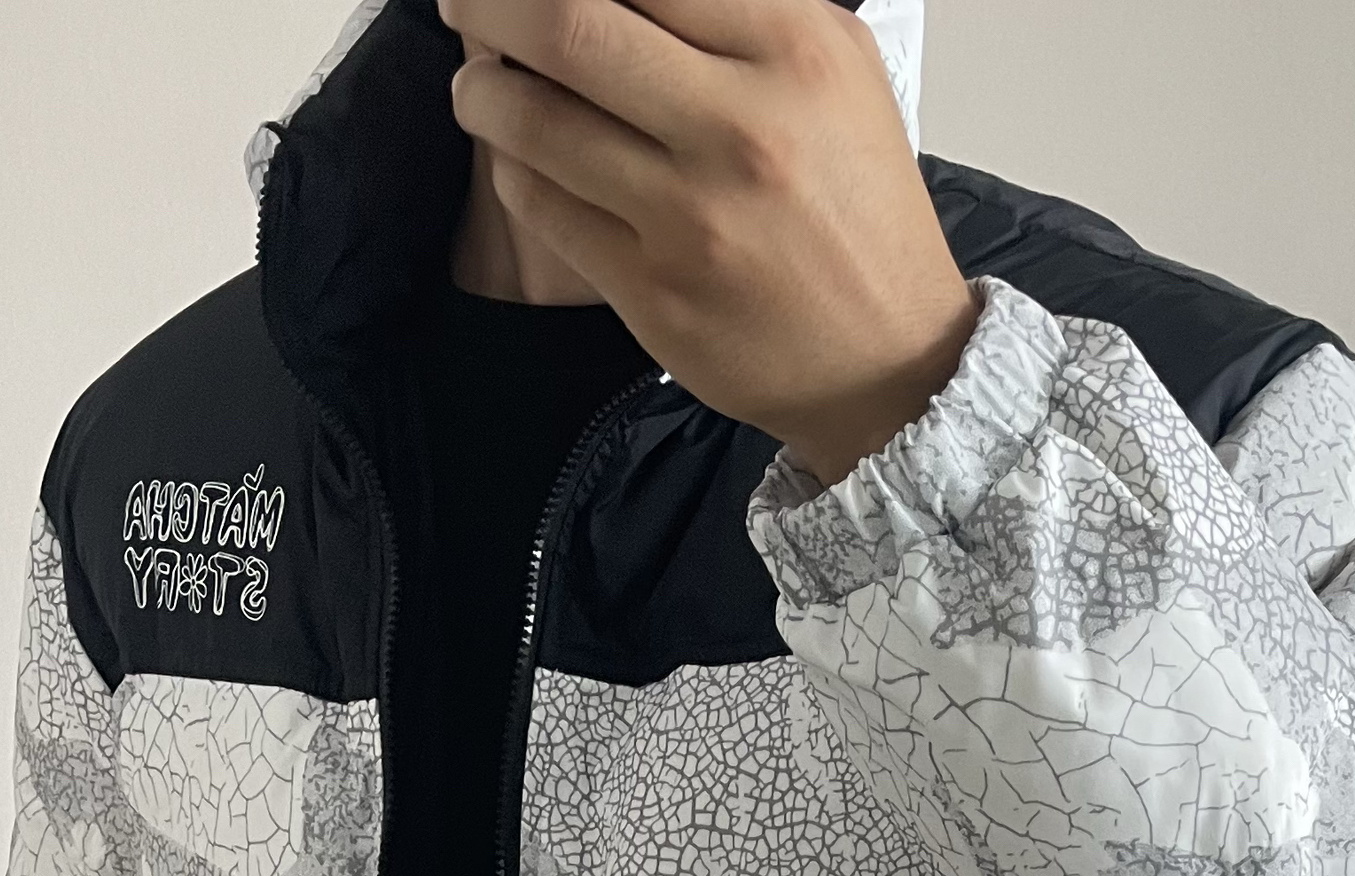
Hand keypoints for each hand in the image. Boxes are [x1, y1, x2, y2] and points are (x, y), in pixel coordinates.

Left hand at [438, 0, 979, 487]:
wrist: (887, 362)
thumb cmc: (855, 211)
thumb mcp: (833, 68)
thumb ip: (739, 6)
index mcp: (793, 48)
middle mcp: (741, 126)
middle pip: (564, 21)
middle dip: (489, 3)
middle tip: (467, 3)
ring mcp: (690, 215)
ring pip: (533, 119)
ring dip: (483, 90)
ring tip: (483, 83)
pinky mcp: (652, 290)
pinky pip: (542, 205)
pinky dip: (514, 166)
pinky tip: (524, 157)